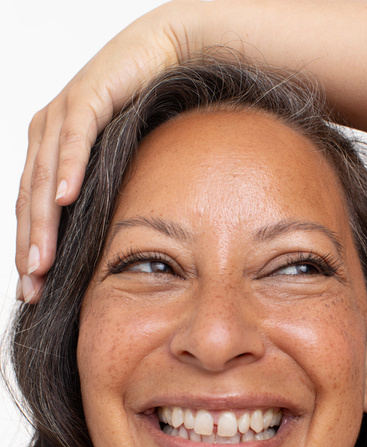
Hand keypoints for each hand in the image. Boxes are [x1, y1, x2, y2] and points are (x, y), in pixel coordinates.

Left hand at [16, 0, 203, 301]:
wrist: (159, 57)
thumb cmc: (141, 113)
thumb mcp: (116, 165)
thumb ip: (101, 195)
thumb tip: (107, 242)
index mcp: (47, 154)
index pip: (30, 211)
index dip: (29, 250)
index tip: (33, 290)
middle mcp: (45, 136)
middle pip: (29, 201)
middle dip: (30, 247)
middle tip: (33, 287)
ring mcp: (61, 116)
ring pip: (44, 178)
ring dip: (42, 222)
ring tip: (42, 262)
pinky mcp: (85, 97)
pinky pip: (74, 139)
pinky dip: (69, 170)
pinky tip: (66, 199)